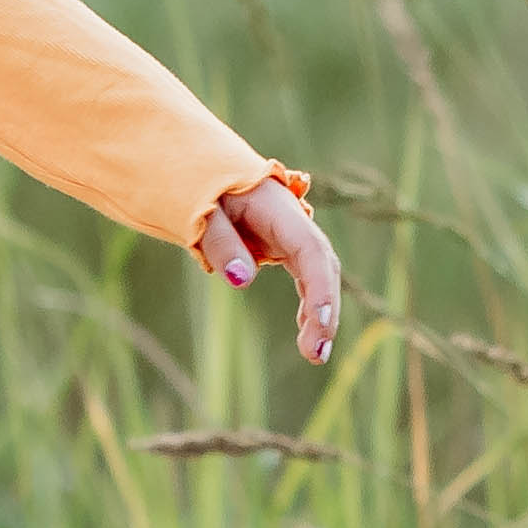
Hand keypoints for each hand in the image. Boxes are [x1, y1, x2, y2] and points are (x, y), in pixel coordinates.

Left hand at [197, 177, 339, 363]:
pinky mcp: (285, 248)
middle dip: (324, 311)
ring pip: (317, 276)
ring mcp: (293, 237)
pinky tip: (306, 332)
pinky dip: (308, 304)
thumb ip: (220, 242)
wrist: (209, 173)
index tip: (318, 322)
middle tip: (316, 354)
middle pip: (321, 268)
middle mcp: (295, 224)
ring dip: (319, 314)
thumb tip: (241, 280)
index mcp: (279, 211)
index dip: (320, 287)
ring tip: (314, 354)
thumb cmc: (204, 188)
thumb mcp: (203, 210)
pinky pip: (305, 277)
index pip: (310, 251)